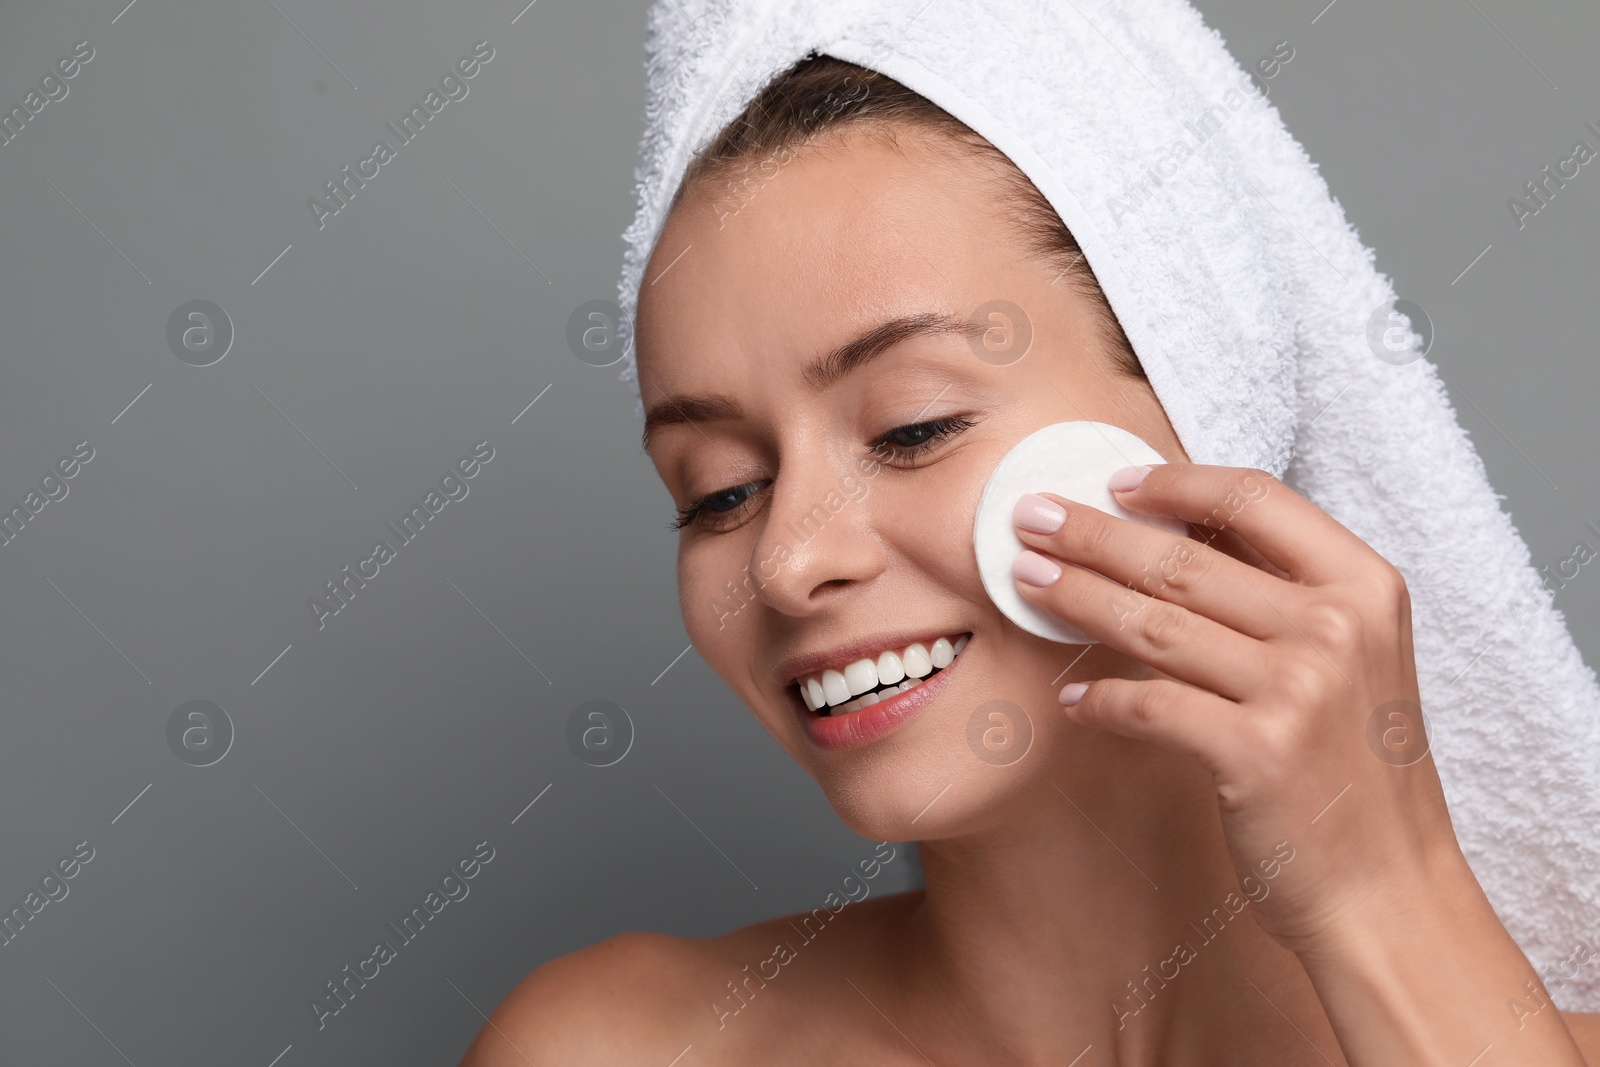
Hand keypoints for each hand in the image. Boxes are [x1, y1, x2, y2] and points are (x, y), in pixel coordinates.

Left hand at [1009, 461, 1461, 952]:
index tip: (1113, 483)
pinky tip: (1071, 698)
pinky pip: (1150, 705)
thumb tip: (1179, 532)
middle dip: (1093, 534)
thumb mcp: (1351, 661)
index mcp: (1366, 586)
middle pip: (1186, 560)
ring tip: (1026, 579)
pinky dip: (1102, 699)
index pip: (1256, 499)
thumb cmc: (1355, 773)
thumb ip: (1285, 594)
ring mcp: (1299, 689)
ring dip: (1077, 597)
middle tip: (1030, 517)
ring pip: (1155, 623)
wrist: (1391, 891)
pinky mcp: (1256, 753)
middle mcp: (1336, 627)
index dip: (1176, 484)